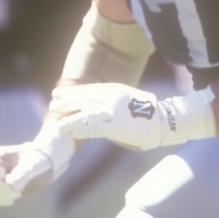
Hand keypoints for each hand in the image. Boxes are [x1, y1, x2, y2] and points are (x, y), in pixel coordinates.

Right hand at [0, 143, 52, 205]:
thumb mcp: (34, 165)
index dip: (3, 187)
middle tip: (19, 193)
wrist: (42, 163)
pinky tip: (12, 200)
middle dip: (2, 193)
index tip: (19, 190)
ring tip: (17, 194)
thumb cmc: (38, 161)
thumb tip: (12, 186)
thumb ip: (24, 173)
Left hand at [50, 82, 214, 149]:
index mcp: (115, 89)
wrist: (166, 121)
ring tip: (54, 114)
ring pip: (82, 110)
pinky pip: (88, 126)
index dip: (73, 92)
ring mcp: (110, 111)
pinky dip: (74, 127)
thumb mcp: (130, 100)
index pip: (89, 89)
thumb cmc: (149, 115)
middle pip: (83, 97)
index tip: (60, 93)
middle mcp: (110, 97)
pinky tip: (64, 128)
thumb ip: (114, 102)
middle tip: (52, 101)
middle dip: (66, 99)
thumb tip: (102, 108)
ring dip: (67, 113)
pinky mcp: (112, 125)